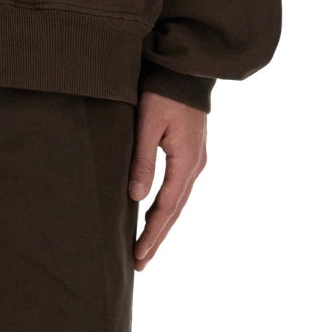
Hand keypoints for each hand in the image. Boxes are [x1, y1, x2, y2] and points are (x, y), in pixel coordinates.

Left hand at [128, 90, 206, 270]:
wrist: (186, 69)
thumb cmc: (163, 92)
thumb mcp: (149, 124)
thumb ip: (143, 160)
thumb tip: (136, 198)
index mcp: (186, 162)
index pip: (166, 208)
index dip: (152, 234)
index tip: (138, 256)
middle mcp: (195, 165)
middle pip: (174, 210)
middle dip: (157, 237)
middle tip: (139, 262)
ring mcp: (195, 159)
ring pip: (177, 200)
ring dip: (161, 223)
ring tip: (145, 244)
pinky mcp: (190, 150)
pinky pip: (178, 186)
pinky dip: (166, 204)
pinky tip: (156, 211)